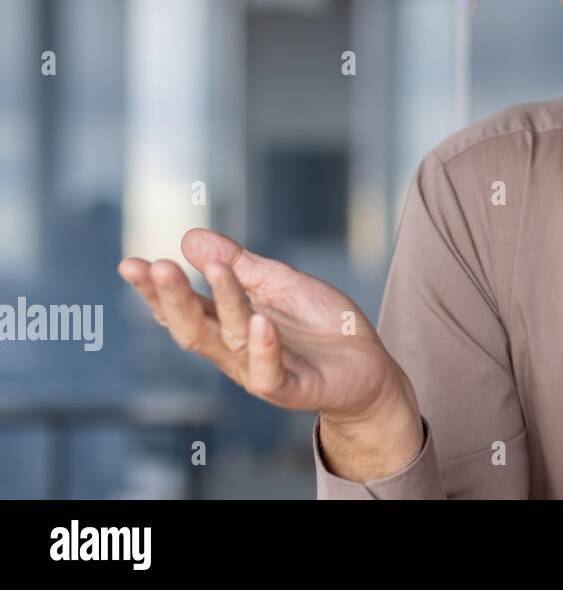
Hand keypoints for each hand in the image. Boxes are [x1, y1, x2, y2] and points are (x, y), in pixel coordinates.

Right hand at [118, 228, 416, 428]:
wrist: (368, 365)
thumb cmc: (320, 324)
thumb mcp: (279, 283)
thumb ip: (239, 264)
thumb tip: (190, 236)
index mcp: (227, 324)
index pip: (183, 307)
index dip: (155, 290)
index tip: (131, 263)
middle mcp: (235, 351)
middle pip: (193, 327)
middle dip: (172, 299)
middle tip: (156, 267)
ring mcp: (261, 371)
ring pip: (230, 340)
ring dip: (222, 303)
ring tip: (213, 269)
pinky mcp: (292, 389)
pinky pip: (270, 373)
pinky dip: (263, 348)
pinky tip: (260, 321)